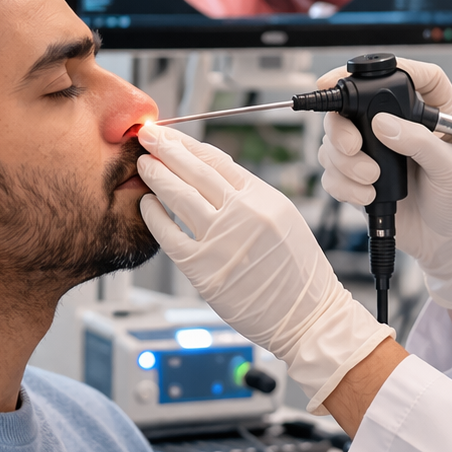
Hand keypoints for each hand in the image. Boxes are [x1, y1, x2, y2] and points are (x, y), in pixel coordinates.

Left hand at [136, 124, 392, 411]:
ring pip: (179, 197)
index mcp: (264, 198)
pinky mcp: (204, 269)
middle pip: (194, 171)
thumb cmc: (298, 272)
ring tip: (143, 165)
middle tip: (147, 136)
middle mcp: (243, 214)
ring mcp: (222, 241)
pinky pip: (170, 235)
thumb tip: (212, 176)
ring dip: (157, 177)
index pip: (216, 160)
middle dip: (166, 149)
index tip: (169, 135)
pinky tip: (147, 204)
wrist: (307, 316)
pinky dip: (155, 216)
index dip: (188, 144)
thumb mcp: (284, 219)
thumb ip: (249, 197)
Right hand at [316, 58, 451, 308]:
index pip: (402, 73)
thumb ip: (420, 142)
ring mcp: (375, 150)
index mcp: (429, 108)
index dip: (373, 68)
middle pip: (351, 104)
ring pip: (334, 139)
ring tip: (371, 181)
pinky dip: (342, 184)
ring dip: (344, 162)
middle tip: (352, 148)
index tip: (340, 77)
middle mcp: (398, 123)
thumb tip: (383, 124)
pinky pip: (332, 172)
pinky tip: (367, 196)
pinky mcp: (359, 177)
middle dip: (340, 126)